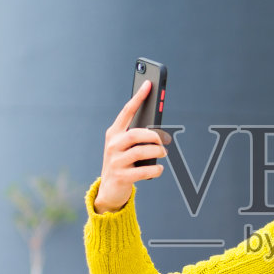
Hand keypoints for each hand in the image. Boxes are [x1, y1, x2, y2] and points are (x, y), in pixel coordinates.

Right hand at [93, 80, 170, 213]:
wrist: (109, 189)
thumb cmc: (123, 162)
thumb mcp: (125, 147)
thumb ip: (137, 135)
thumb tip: (158, 129)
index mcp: (113, 133)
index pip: (126, 111)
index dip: (137, 98)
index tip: (148, 84)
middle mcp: (112, 145)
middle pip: (135, 134)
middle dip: (154, 136)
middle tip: (164, 140)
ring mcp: (115, 161)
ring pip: (141, 152)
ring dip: (157, 152)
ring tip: (163, 153)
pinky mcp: (121, 176)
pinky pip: (144, 171)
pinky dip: (156, 169)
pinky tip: (159, 169)